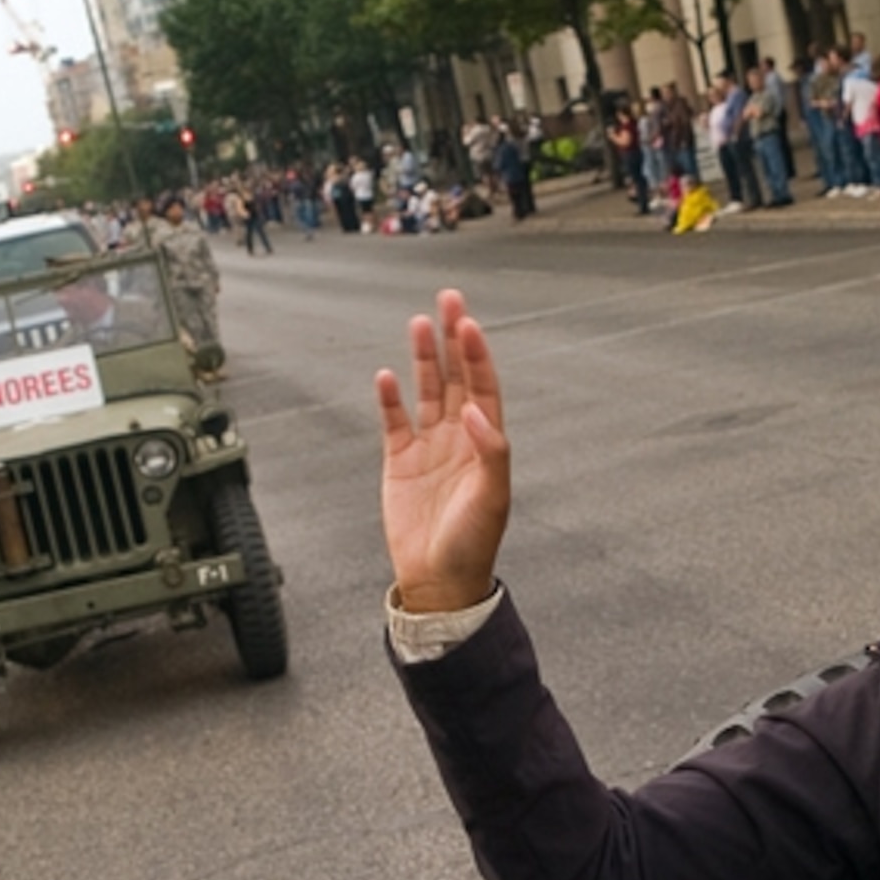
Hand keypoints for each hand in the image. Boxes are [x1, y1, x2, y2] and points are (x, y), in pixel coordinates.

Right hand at [374, 288, 510, 613]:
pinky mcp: (399, 461)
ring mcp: (428, 447)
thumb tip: (475, 412)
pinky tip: (387, 376)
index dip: (476, 355)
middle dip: (452, 338)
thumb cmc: (472, 544)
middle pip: (456, 377)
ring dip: (424, 358)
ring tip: (419, 323)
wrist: (438, 581)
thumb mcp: (492, 499)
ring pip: (427, 391)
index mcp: (486, 443)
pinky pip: (393, 422)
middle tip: (448, 299)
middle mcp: (459, 438)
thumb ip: (490, 452)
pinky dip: (390, 399)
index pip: (482, 387)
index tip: (467, 324)